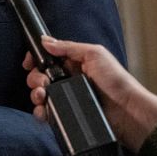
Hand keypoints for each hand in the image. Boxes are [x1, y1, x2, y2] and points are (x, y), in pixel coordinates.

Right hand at [23, 35, 156, 152]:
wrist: (126, 111)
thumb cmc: (115, 80)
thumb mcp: (94, 54)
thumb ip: (69, 47)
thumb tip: (45, 40)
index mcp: (75, 63)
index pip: (48, 58)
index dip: (36, 59)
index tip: (30, 62)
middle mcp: (68, 80)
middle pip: (40, 76)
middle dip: (35, 78)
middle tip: (42, 83)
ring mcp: (66, 98)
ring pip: (40, 95)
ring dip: (35, 94)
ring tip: (42, 96)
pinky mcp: (66, 115)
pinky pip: (47, 113)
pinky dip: (40, 112)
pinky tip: (43, 111)